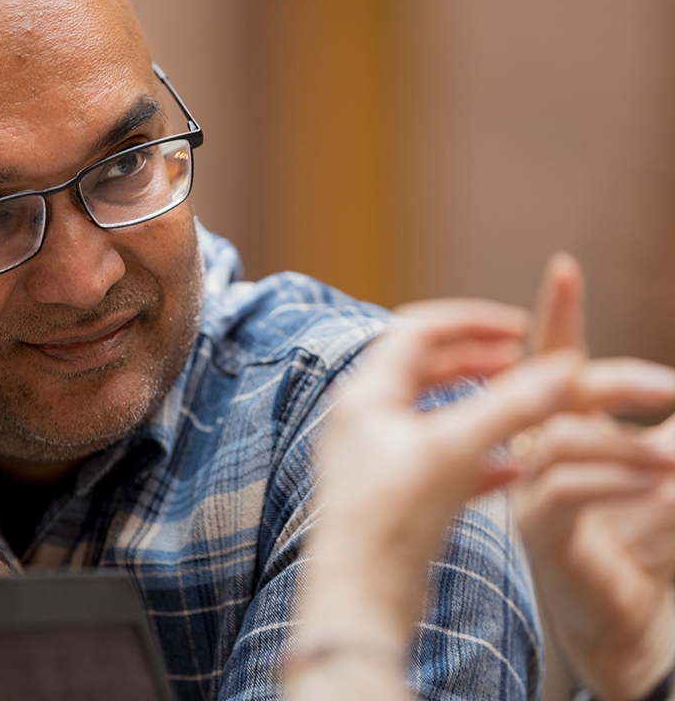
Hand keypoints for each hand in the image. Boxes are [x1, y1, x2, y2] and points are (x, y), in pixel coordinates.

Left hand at [299, 299, 582, 651]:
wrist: (359, 598)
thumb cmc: (391, 518)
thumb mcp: (455, 450)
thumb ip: (510, 407)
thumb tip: (561, 368)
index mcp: (365, 395)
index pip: (415, 330)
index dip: (469, 322)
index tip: (518, 330)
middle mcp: (362, 421)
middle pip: (420, 368)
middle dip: (472, 360)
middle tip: (518, 363)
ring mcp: (373, 460)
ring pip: (431, 416)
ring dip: (475, 407)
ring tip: (518, 408)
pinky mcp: (389, 499)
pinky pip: (435, 463)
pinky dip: (473, 458)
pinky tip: (509, 474)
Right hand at [513, 254, 674, 700]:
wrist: (634, 624)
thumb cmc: (649, 544)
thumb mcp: (669, 472)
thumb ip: (672, 431)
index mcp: (567, 427)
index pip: (556, 360)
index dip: (558, 313)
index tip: (564, 266)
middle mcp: (539, 450)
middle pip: (553, 390)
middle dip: (610, 377)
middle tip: (669, 388)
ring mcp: (529, 489)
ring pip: (561, 440)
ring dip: (628, 445)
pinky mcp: (536, 531)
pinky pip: (559, 490)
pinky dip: (609, 481)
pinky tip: (654, 486)